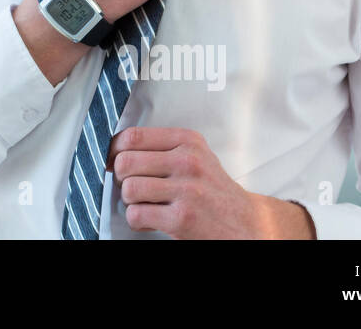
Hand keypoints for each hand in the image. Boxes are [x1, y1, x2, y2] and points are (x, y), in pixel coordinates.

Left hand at [108, 126, 314, 238]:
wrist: (248, 224)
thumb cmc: (213, 190)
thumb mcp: (196, 157)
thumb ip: (162, 148)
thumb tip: (114, 150)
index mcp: (188, 141)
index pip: (133, 136)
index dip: (114, 150)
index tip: (112, 160)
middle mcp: (188, 162)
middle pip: (126, 162)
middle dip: (122, 178)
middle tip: (133, 187)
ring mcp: (186, 190)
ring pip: (129, 188)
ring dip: (130, 201)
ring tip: (144, 204)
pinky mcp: (182, 219)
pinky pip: (137, 214)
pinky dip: (137, 220)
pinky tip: (149, 220)